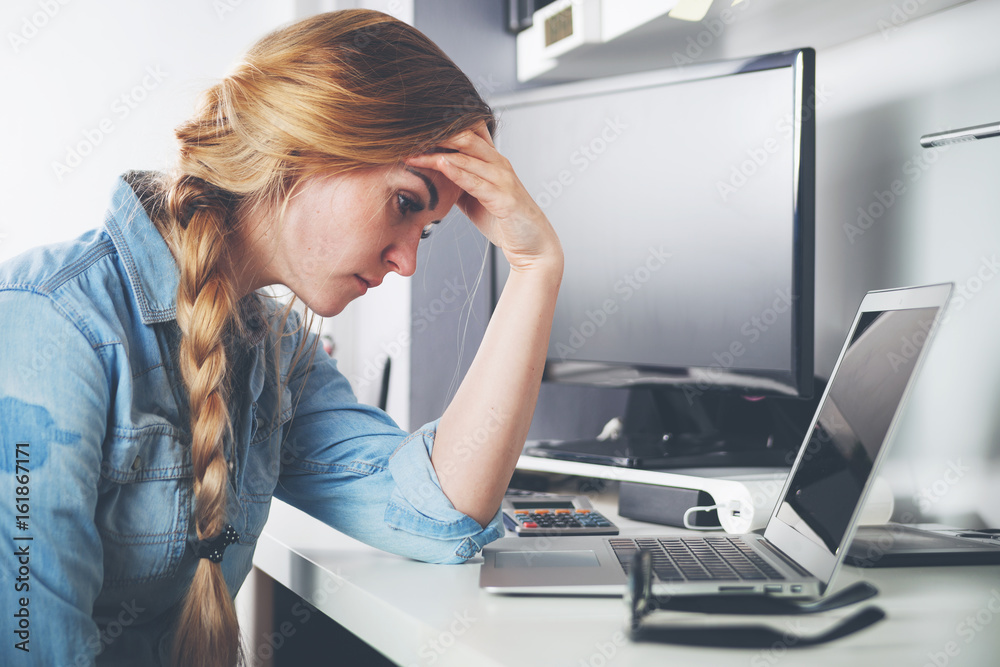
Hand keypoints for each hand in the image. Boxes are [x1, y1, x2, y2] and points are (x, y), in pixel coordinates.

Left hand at [406, 124, 562, 274]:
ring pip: (468, 156)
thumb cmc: (504, 221)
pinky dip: (457, 172)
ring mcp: (503, 179)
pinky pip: (476, 181)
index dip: (442, 128)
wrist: (532, 246)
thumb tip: (432, 176)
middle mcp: (499, 164)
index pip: (467, 133)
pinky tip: (441, 165)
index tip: (414, 131)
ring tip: (414, 150)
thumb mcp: (474, 197)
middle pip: (466, 136)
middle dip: (436, 134)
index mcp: (492, 161)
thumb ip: (458, 183)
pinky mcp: (504, 198)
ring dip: (438, 152)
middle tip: (408, 135)